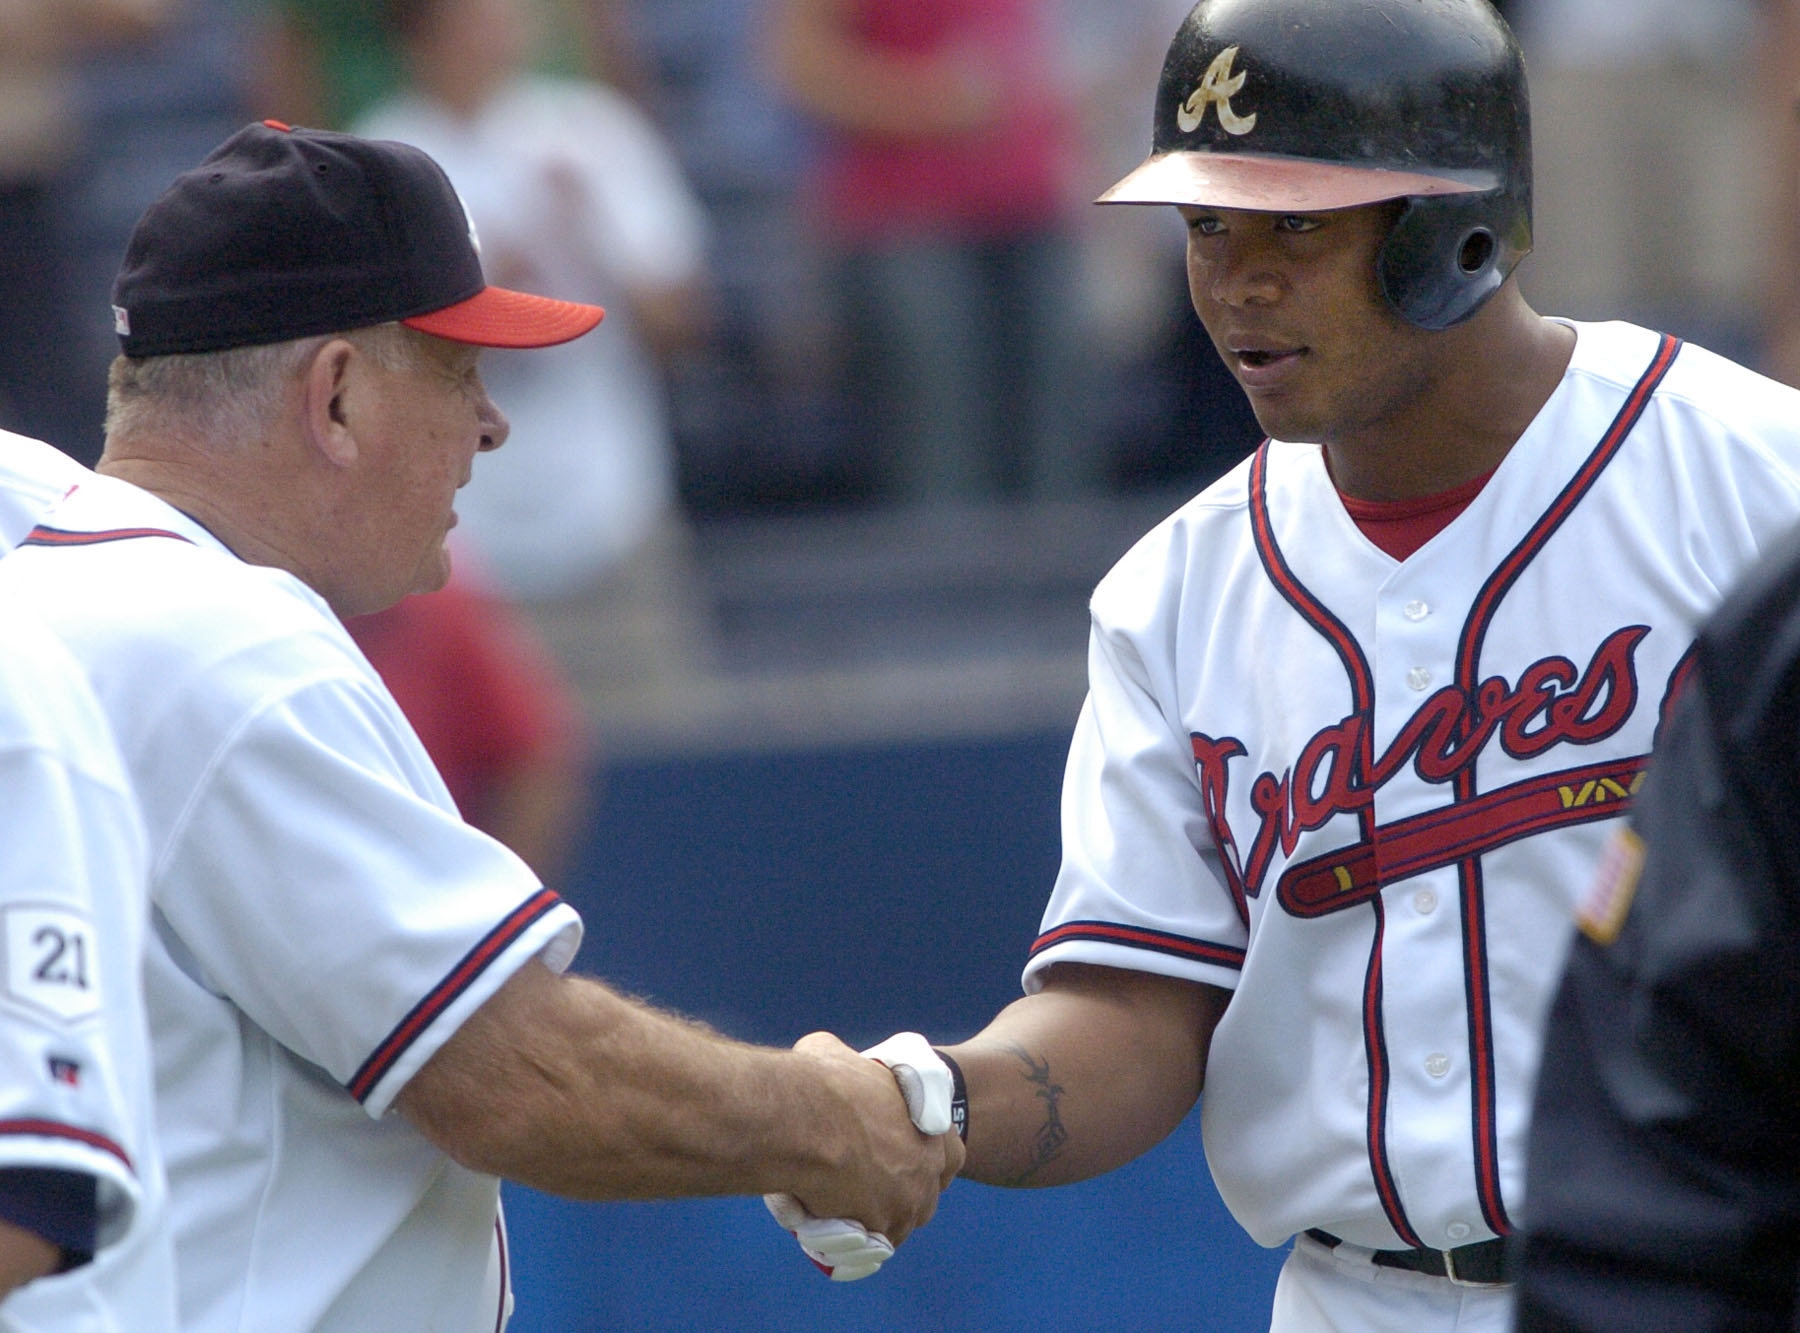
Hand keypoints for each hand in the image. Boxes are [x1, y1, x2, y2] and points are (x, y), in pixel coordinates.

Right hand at [767, 1033, 959, 1279]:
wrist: (805, 1121)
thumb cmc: (821, 1082)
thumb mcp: (837, 1053)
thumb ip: (848, 1066)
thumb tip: (830, 1059)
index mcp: (931, 1125)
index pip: (951, 1155)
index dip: (927, 1161)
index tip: (900, 1161)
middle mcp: (928, 1166)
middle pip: (923, 1195)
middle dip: (898, 1196)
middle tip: (860, 1185)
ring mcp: (908, 1201)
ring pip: (896, 1223)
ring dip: (872, 1219)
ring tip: (833, 1204)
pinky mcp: (881, 1227)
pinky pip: (869, 1244)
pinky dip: (848, 1238)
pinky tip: (822, 1221)